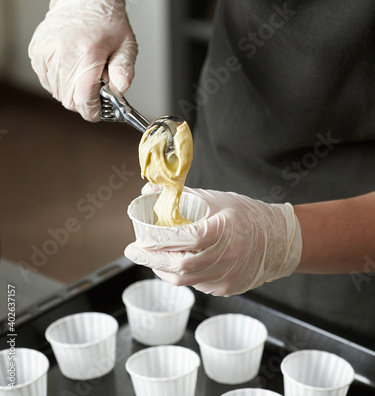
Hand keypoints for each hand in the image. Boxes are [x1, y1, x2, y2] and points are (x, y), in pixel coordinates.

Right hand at [28, 0, 137, 120]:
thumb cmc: (107, 21)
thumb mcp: (127, 44)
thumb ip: (125, 70)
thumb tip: (120, 90)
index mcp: (87, 53)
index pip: (84, 98)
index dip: (93, 111)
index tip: (99, 112)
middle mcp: (63, 53)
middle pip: (69, 99)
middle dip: (84, 102)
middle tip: (96, 92)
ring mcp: (46, 52)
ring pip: (57, 92)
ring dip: (71, 92)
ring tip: (84, 75)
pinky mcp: (37, 52)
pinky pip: (47, 81)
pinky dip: (60, 82)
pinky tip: (71, 69)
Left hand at [125, 185, 302, 295]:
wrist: (278, 239)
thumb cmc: (247, 214)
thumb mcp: (215, 198)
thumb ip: (182, 195)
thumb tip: (149, 190)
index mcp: (224, 230)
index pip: (185, 238)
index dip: (158, 240)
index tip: (138, 238)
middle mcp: (226, 257)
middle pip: (180, 265)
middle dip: (151, 259)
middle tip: (133, 251)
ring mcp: (227, 276)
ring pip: (184, 279)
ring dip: (162, 268)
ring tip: (149, 256)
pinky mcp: (226, 288)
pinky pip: (195, 283)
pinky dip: (179, 274)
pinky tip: (172, 263)